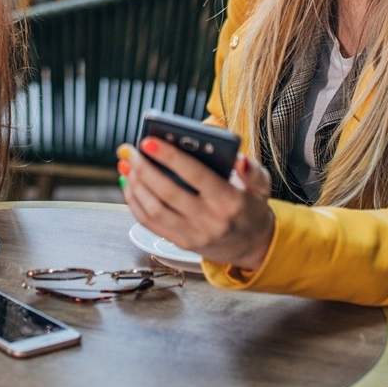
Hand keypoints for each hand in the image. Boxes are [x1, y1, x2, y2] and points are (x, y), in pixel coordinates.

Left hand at [118, 138, 274, 272]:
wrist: (253, 246)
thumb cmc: (251, 207)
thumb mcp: (261, 186)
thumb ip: (251, 170)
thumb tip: (238, 159)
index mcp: (230, 201)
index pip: (195, 175)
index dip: (170, 157)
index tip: (148, 140)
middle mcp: (210, 220)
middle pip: (168, 192)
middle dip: (144, 168)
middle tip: (129, 150)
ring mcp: (193, 235)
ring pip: (154, 209)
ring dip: (135, 185)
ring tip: (126, 164)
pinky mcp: (180, 243)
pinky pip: (150, 223)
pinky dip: (134, 202)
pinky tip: (129, 184)